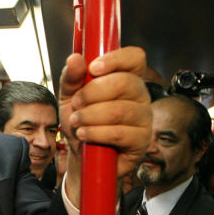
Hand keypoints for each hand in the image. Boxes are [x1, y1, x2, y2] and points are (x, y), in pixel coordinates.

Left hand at [58, 47, 151, 178]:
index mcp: (127, 78)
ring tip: (77, 122)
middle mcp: (140, 96)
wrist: (81, 156)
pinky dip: (96, 133)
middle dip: (93, 93)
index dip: (116, 59)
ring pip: (120, 110)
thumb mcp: (69, 97)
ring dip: (90, 116)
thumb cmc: (81, 123)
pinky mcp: (141, 141)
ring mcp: (144, 118)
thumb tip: (75, 58)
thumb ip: (71, 78)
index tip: (93, 68)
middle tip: (76, 104)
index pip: (135, 58)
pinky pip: (120, 133)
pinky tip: (84, 135)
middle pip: (125, 83)